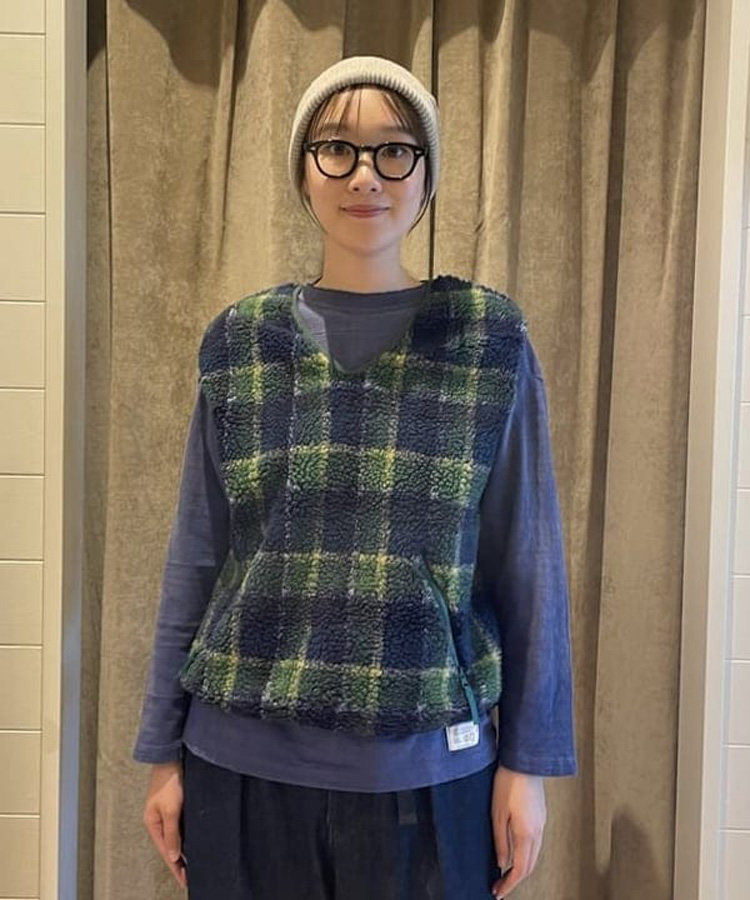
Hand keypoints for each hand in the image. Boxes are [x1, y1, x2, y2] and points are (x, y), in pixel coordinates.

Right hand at [142, 760, 187, 889]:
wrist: (172, 756)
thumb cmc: (169, 780)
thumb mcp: (171, 809)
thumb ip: (172, 833)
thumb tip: (173, 855)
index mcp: (152, 823)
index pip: (165, 851)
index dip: (176, 867)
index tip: (184, 880)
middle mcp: (158, 819)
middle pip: (170, 845)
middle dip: (179, 861)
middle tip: (190, 876)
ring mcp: (167, 811)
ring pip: (176, 836)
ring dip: (184, 848)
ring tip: (193, 862)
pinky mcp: (176, 803)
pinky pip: (181, 825)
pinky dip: (187, 835)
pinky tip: (194, 839)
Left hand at [490, 764, 545, 897]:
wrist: (524, 761)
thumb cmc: (508, 782)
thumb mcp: (497, 813)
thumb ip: (501, 840)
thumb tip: (502, 862)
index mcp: (527, 833)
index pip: (520, 869)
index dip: (509, 884)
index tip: (498, 892)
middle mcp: (538, 831)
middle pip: (530, 865)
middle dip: (515, 879)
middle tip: (500, 885)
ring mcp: (541, 823)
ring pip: (534, 855)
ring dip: (521, 867)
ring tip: (506, 872)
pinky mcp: (540, 815)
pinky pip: (535, 842)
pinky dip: (526, 854)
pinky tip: (516, 852)